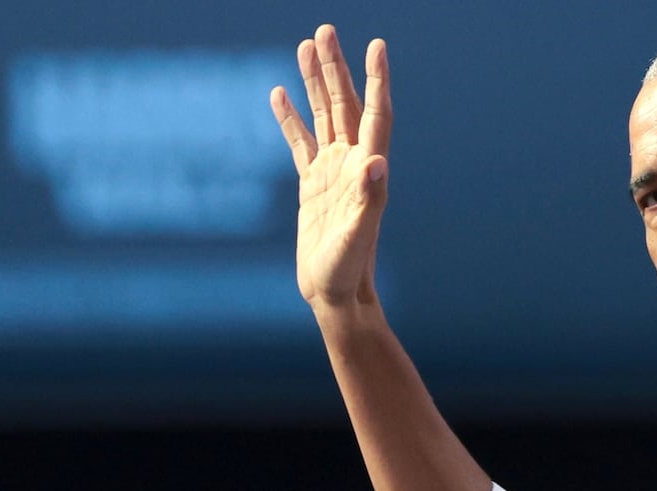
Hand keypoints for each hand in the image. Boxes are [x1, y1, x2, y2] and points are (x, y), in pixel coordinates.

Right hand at [269, 25, 392, 309]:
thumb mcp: (356, 234)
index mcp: (369, 171)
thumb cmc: (348, 270)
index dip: (376, 80)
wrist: (335, 294)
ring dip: (316, 82)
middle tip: (326, 30)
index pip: (375, 115)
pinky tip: (279, 92)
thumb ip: (368, 200)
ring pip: (324, 116)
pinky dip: (291, 117)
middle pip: (346, 106)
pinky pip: (300, 142)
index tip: (377, 46)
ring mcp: (332, 172)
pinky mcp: (311, 184)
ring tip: (307, 45)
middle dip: (337, 68)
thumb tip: (377, 163)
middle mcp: (353, 165)